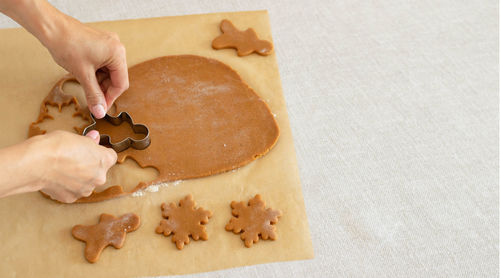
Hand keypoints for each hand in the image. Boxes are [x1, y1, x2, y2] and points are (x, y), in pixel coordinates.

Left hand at [0, 0, 128, 118]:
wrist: (52, 28)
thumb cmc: (67, 44)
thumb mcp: (82, 74)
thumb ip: (94, 95)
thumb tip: (100, 112)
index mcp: (117, 53)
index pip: (121, 83)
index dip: (111, 98)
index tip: (101, 109)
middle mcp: (116, 48)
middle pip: (116, 78)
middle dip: (104, 90)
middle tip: (93, 101)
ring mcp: (109, 45)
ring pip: (109, 72)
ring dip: (99, 82)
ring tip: (86, 87)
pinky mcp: (100, 45)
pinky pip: (103, 64)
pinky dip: (96, 73)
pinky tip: (86, 76)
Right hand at [33, 130, 116, 202]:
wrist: (37, 163)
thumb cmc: (57, 147)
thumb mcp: (77, 137)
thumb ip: (89, 141)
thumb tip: (95, 137)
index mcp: (104, 160)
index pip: (110, 156)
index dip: (99, 153)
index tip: (91, 151)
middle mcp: (99, 177)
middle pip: (98, 172)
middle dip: (89, 167)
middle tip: (73, 160)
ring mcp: (86, 189)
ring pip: (86, 183)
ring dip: (79, 178)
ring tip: (63, 169)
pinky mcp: (72, 198)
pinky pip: (72, 191)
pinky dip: (66, 186)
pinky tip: (57, 178)